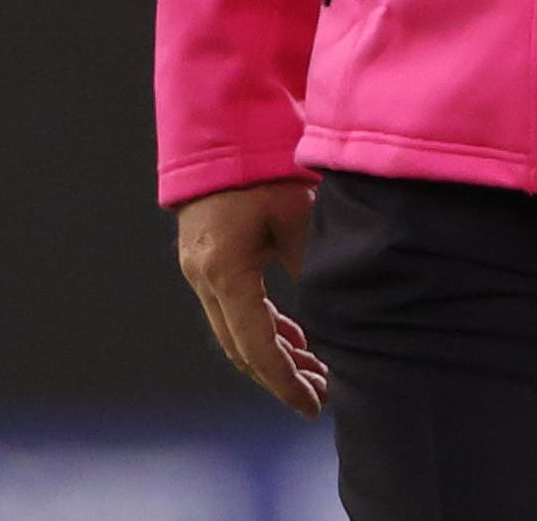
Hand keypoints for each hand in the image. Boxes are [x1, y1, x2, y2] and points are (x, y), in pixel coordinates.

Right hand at [173, 180, 329, 417]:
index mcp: (224, 269)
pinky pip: (233, 309)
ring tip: (318, 373)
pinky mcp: (205, 259)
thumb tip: (337, 324)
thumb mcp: (299, 220)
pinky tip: (296, 339)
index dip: (285, 383)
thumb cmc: (263, 168)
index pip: (255, 346)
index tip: (315, 407)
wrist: (222, 129)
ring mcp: (199, 268)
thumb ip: (314, 273)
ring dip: (275, 356)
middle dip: (282, 378)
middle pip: (240, 347)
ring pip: (236, 331)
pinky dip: (264, 329)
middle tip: (325, 397)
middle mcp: (203, 275)